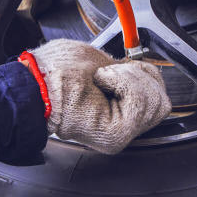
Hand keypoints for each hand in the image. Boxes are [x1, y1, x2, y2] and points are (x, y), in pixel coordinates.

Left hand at [27, 39, 171, 153]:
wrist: (35, 83)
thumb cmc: (54, 72)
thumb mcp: (98, 61)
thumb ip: (122, 70)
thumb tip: (137, 68)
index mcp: (116, 108)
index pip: (156, 94)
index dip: (144, 74)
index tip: (118, 67)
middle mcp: (120, 124)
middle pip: (162, 101)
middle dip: (139, 76)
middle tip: (107, 74)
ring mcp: (120, 132)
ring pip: (157, 102)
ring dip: (130, 79)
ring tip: (103, 79)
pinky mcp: (116, 135)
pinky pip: (142, 103)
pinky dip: (124, 83)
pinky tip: (102, 83)